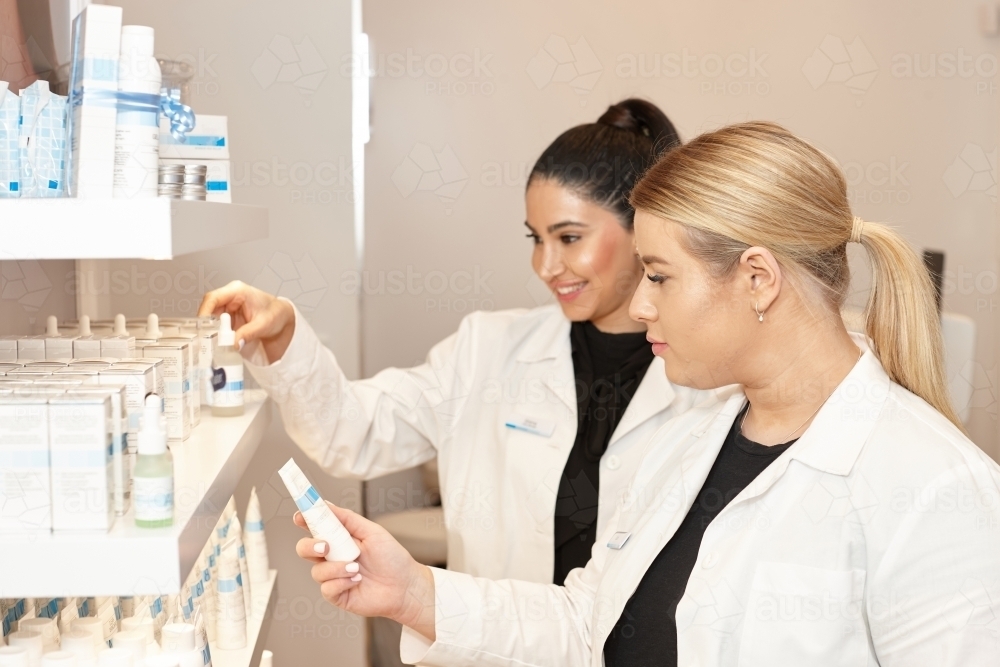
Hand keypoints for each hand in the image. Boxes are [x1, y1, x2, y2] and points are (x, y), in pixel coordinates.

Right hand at [198, 281, 295, 360]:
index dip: (204, 311)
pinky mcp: (229, 317)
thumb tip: (234, 344)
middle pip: (209, 310)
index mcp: (238, 291)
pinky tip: (221, 344)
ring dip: (212, 332)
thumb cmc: (276, 314)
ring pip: (211, 319)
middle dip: (207, 326)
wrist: (283, 318)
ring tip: (215, 345)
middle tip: (208, 341)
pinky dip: (218, 335)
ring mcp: (228, 307)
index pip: (213, 298)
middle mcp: (230, 297)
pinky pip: (217, 326)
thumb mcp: (263, 324)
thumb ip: (248, 334)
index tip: (202, 326)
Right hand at [294, 502, 436, 640]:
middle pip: (305, 549)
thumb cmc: (392, 558)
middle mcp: (333, 557)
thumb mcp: (371, 531)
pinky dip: (341, 582)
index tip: (300, 516)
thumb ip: (347, 519)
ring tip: (356, 567)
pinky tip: (356, 580)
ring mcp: (334, 576)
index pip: (315, 528)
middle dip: (310, 545)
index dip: (304, 520)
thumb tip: (326, 504)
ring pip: (317, 570)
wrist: (405, 585)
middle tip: (326, 545)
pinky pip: (327, 588)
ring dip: (336, 568)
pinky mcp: (337, 595)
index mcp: (339, 539)